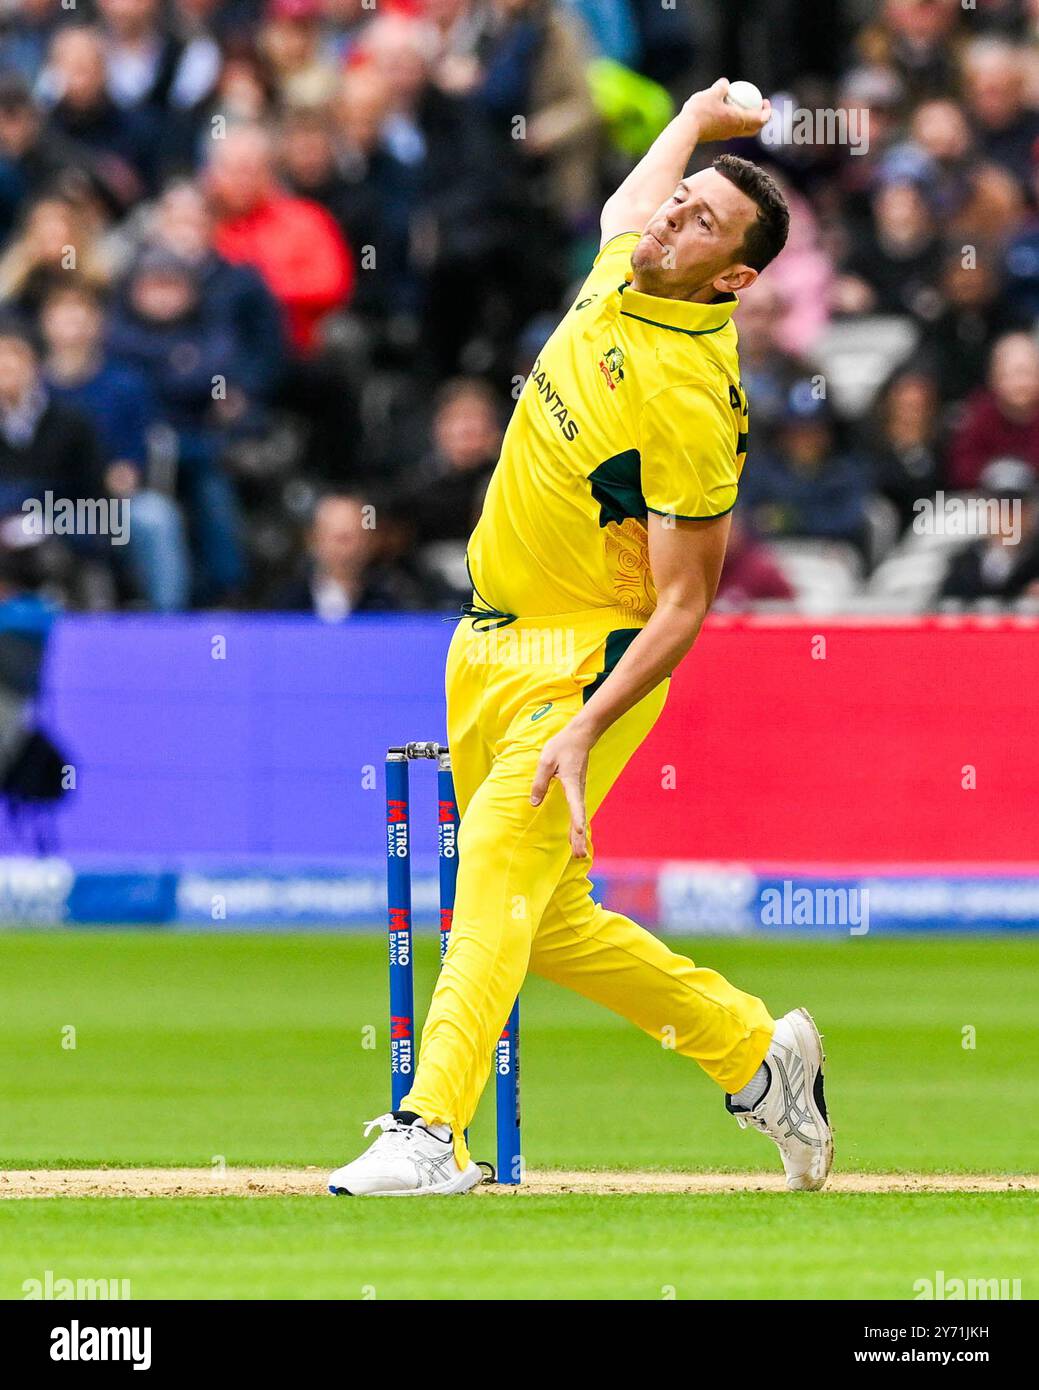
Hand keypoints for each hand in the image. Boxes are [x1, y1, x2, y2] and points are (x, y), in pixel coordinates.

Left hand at [530, 722, 591, 857]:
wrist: (580, 736)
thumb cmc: (562, 746)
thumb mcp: (546, 761)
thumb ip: (539, 782)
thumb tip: (534, 803)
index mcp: (572, 782)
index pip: (575, 804)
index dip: (577, 818)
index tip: (579, 831)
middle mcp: (579, 790)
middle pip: (580, 817)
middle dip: (579, 837)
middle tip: (580, 855)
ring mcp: (579, 791)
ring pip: (580, 816)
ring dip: (579, 836)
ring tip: (579, 854)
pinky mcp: (577, 791)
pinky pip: (578, 812)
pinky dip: (578, 826)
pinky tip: (576, 836)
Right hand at [684, 78, 770, 144]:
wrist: (686, 130)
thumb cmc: (700, 112)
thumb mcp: (712, 93)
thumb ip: (721, 87)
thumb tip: (725, 83)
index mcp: (739, 120)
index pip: (761, 120)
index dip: (767, 112)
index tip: (765, 102)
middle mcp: (734, 131)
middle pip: (754, 128)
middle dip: (760, 118)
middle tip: (758, 105)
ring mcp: (725, 135)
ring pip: (742, 130)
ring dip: (746, 119)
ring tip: (740, 105)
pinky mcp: (716, 136)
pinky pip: (731, 129)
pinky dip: (734, 120)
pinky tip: (725, 109)